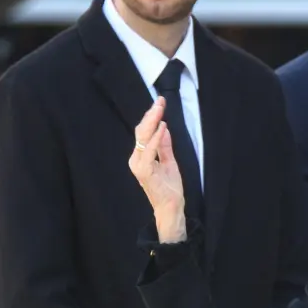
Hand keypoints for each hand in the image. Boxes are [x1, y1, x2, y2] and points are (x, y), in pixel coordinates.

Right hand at [128, 97, 186, 242]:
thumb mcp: (169, 162)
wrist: (171, 206)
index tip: (160, 103)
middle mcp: (136, 159)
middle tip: (160, 101)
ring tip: (160, 109)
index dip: (151, 116)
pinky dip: (156, 138)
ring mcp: (138, 165)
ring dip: (152, 122)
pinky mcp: (144, 171)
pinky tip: (162, 127)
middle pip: (142, 132)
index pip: (144, 132)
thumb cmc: (169, 186)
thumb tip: (164, 128)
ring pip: (143, 138)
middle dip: (151, 115)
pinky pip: (150, 151)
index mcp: (141, 156)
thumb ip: (165, 146)